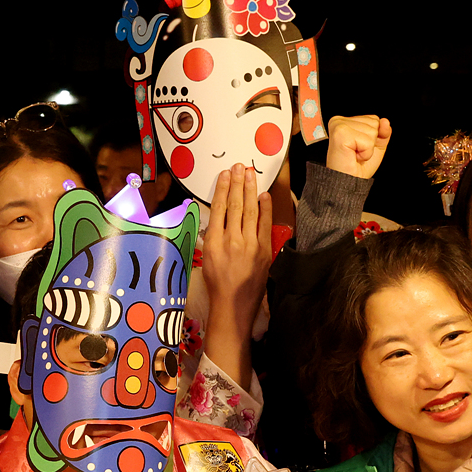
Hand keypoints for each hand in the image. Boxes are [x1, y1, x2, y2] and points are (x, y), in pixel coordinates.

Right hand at [201, 166, 273, 312]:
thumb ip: (212, 238)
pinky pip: (264, 225)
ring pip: (249, 211)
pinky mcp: (263, 251)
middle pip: (234, 205)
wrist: (234, 306)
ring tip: (249, 173)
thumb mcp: (207, 259)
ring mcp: (249, 245)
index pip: (218, 209)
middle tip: (238, 166)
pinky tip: (263, 195)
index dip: (221, 189)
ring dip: (249, 190)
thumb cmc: (218, 285)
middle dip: (237, 183)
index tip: (224, 175)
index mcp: (214, 242)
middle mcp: (231, 240)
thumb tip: (217, 221)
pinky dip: (264, 209)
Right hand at [325, 115, 392, 179]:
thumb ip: (383, 132)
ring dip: (368, 148)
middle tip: (356, 152)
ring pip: (372, 131)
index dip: (373, 137)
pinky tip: (353, 156)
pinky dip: (365, 153)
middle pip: (374, 122)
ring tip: (354, 154)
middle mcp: (340, 120)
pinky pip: (367, 141)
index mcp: (346, 121)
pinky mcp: (340, 133)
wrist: (348, 182)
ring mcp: (339, 125)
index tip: (359, 147)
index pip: (373, 119)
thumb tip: (385, 121)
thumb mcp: (375, 145)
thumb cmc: (357, 167)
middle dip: (370, 141)